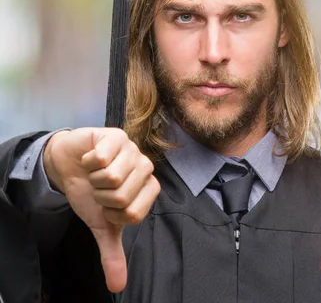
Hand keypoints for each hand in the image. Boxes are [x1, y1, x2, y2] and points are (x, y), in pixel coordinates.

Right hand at [43, 128, 160, 292]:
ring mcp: (133, 149)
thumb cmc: (90, 193)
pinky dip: (88, 163)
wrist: (69, 165)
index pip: (134, 213)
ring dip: (94, 180)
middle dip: (101, 197)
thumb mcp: (100, 225)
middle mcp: (145, 167)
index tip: (107, 207)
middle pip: (122, 195)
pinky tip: (91, 159)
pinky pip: (101, 158)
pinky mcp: (116, 136)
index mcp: (148, 189)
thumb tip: (117, 286)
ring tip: (95, 174)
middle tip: (99, 188)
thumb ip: (112, 253)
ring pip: (111, 177)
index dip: (113, 214)